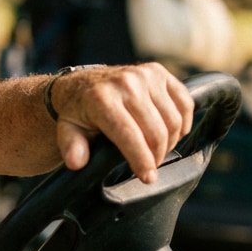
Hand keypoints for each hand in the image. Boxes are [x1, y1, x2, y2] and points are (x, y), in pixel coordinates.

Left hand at [49, 63, 193, 183]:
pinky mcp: (159, 72)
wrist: (84, 83)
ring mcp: (144, 75)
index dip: (142, 160)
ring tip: (157, 151)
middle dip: (156, 156)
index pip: (129, 135)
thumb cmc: (79, 112)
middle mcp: (125, 83)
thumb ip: (71, 147)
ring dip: (170, 142)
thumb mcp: (67, 130)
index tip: (148, 178)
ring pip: (173, 120)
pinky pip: (184, 103)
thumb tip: (76, 162)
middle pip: (155, 131)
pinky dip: (183, 122)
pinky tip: (172, 133)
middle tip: (150, 166)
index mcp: (100, 98)